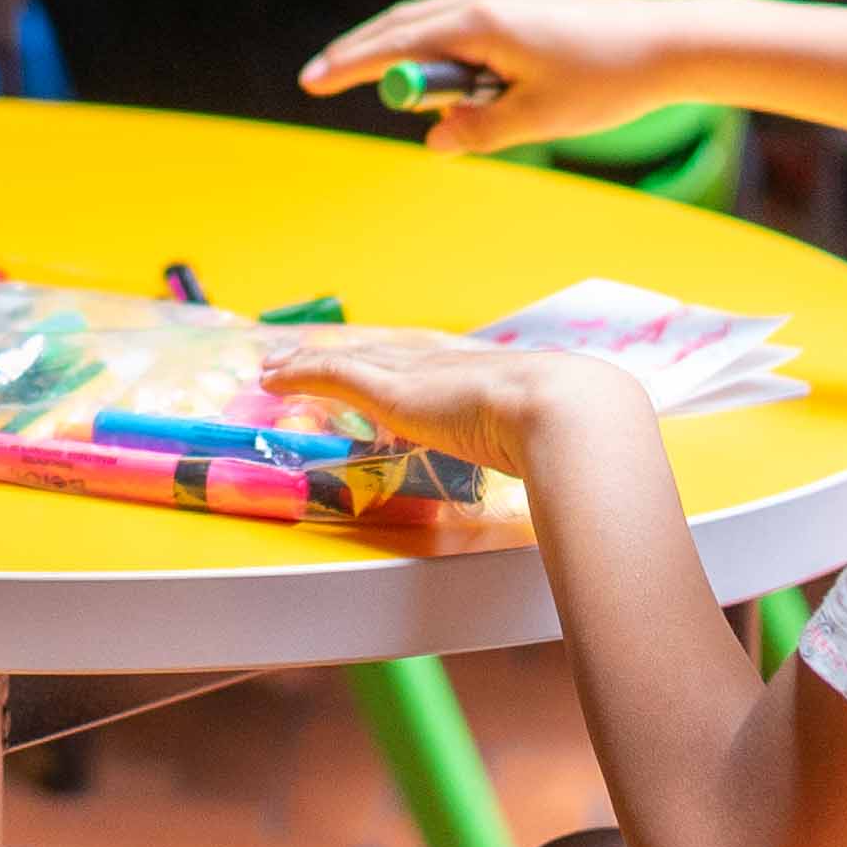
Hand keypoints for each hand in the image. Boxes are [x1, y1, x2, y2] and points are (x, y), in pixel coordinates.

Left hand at [255, 328, 650, 484]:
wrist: (569, 414)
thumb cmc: (575, 434)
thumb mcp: (555, 443)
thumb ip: (548, 460)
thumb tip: (575, 495)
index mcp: (485, 375)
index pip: (431, 362)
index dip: (399, 363)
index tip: (381, 365)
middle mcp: (446, 364)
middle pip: (381, 352)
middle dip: (345, 354)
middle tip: (308, 355)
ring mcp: (418, 374)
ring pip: (348, 358)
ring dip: (308, 359)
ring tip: (274, 363)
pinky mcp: (393, 388)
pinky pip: (332, 374)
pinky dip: (299, 373)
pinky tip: (271, 375)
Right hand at [297, 0, 698, 153]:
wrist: (668, 41)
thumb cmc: (606, 80)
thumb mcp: (537, 118)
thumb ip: (478, 130)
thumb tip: (434, 138)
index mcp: (480, 24)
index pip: (393, 43)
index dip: (348, 64)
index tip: (311, 80)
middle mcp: (483, 0)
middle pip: (400, 25)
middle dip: (359, 53)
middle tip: (321, 78)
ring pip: (429, 24)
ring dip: (405, 55)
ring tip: (396, 93)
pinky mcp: (518, 6)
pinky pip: (458, 25)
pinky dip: (437, 50)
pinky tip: (449, 81)